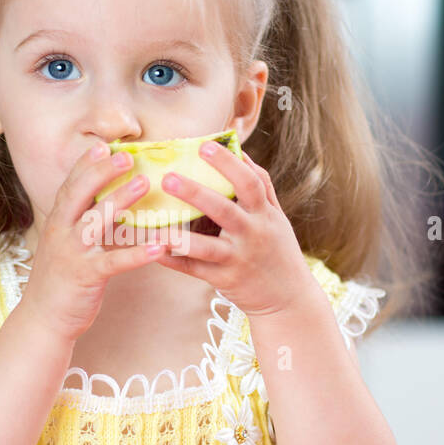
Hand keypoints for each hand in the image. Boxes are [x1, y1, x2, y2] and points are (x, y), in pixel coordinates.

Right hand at [16, 144, 167, 341]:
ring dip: (121, 200)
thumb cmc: (60, 281)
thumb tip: (106, 204)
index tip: (103, 146)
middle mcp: (61, 233)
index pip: (70, 186)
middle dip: (102, 172)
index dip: (85, 165)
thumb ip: (81, 224)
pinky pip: (115, 262)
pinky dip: (139, 254)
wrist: (42, 320)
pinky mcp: (85, 277)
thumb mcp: (65, 246)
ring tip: (145, 183)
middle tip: (126, 155)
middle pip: (79, 194)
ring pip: (96, 221)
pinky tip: (161, 247)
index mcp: (57, 223)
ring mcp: (72, 254)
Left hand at [155, 140, 312, 316]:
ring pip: (206, 247)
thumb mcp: (276, 217)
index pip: (249, 182)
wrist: (289, 299)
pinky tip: (154, 250)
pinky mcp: (225, 280)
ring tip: (156, 225)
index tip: (205, 145)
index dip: (228, 163)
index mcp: (264, 214)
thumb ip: (261, 185)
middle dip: (195, 193)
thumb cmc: (278, 250)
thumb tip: (241, 152)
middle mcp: (252, 234)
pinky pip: (195, 270)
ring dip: (180, 236)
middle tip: (168, 177)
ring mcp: (238, 258)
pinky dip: (174, 261)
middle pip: (223, 210)